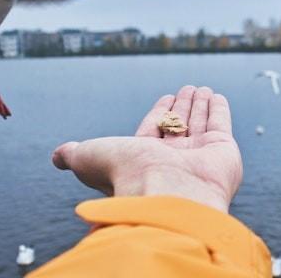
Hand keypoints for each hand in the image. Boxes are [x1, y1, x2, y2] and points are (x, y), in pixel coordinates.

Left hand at [52, 86, 242, 211]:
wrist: (166, 194)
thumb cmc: (127, 176)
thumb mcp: (90, 158)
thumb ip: (74, 154)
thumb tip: (57, 156)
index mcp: (145, 160)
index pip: (154, 130)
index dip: (159, 113)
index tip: (165, 98)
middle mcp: (173, 160)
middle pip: (178, 125)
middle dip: (181, 107)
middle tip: (186, 89)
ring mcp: (200, 156)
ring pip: (199, 123)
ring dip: (199, 104)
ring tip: (200, 88)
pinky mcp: (223, 151)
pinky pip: (221, 124)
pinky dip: (219, 109)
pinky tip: (216, 97)